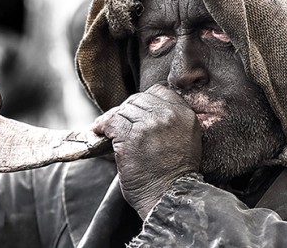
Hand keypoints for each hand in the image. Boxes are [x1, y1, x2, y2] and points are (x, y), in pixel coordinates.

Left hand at [92, 84, 201, 217]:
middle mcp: (168, 115)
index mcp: (184, 114)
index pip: (158, 91)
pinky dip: (103, 126)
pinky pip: (112, 122)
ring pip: (124, 109)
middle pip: (138, 99)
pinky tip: (100, 132)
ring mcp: (149, 125)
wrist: (169, 196)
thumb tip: (145, 110)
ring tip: (106, 128)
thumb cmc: (174, 174)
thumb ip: (171, 120)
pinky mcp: (131, 137)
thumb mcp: (186, 139)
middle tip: (117, 122)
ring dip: (113, 119)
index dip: (144, 100)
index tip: (135, 111)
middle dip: (126, 110)